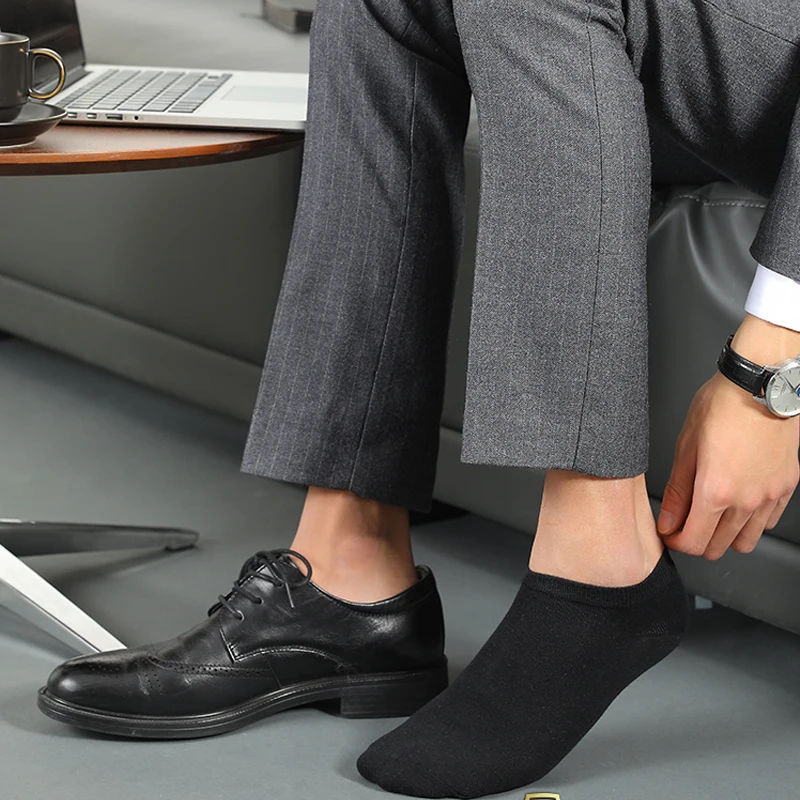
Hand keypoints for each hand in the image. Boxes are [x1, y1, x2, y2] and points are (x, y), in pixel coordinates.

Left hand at [656, 370, 799, 559]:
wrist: (759, 386)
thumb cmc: (721, 407)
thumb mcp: (685, 447)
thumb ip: (677, 492)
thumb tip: (667, 522)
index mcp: (715, 491)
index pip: (693, 543)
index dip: (676, 542)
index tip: (669, 533)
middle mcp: (746, 500)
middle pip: (718, 548)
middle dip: (697, 541)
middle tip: (686, 524)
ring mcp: (769, 496)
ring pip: (746, 541)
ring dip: (725, 536)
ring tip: (712, 516)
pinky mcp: (786, 487)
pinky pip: (767, 522)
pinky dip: (750, 522)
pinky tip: (737, 504)